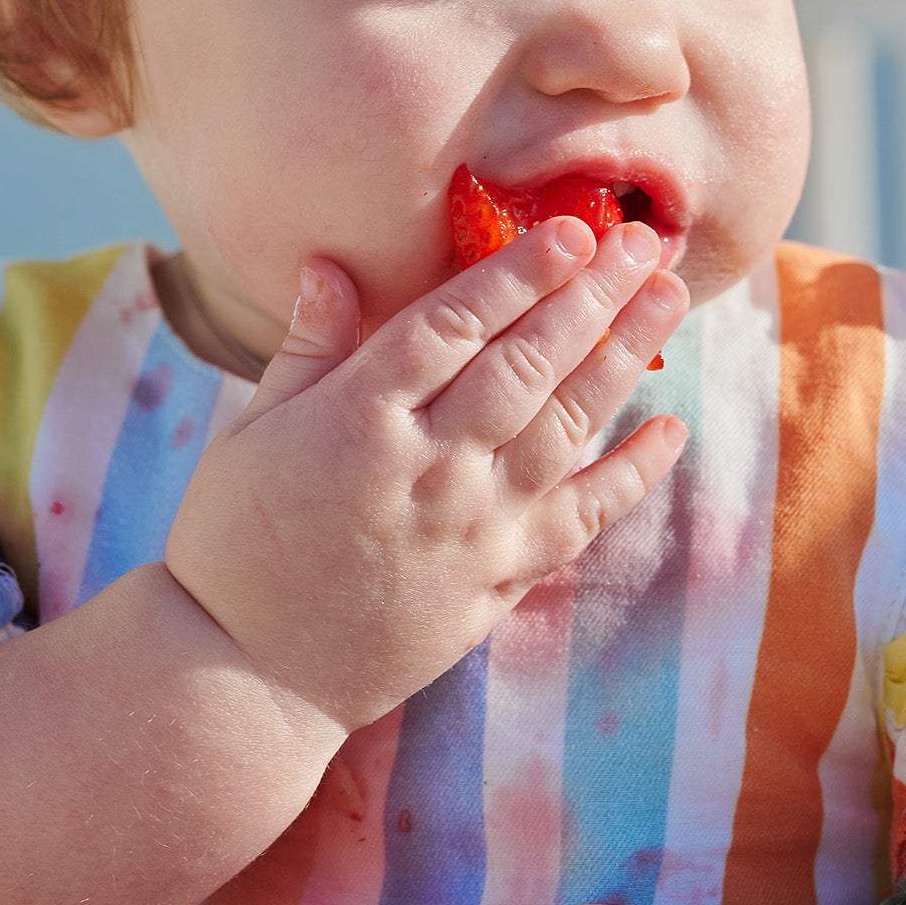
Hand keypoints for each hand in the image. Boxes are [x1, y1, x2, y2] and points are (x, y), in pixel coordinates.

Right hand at [163, 218, 687, 730]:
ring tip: (668, 296)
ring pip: (565, 427)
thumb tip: (330, 263)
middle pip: (526, 365)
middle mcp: (427, 468)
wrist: (247, 676)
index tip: (570, 229)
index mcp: (356, 421)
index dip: (517, 272)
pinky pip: (581, 520)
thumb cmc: (234, 544)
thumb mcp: (249, 435)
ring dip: (622, 357)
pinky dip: (633, 474)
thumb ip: (305, 349)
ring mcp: (471, 527)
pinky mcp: (498, 579)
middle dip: (590, 294)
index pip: (454, 326)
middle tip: (645, 240)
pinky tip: (671, 427)